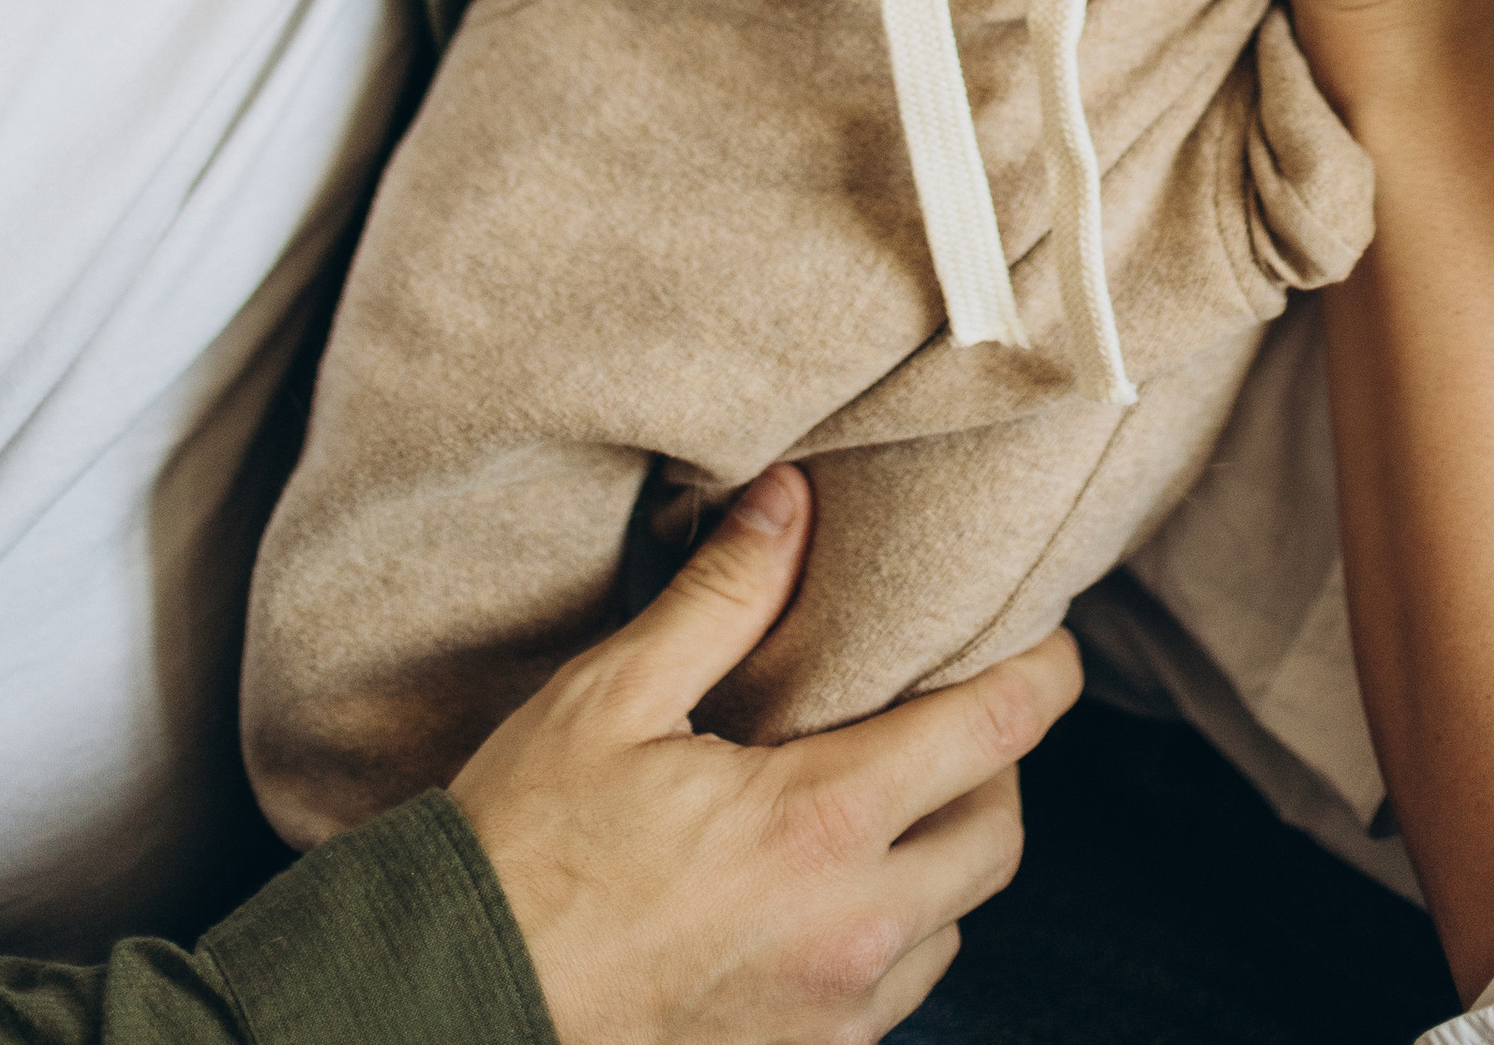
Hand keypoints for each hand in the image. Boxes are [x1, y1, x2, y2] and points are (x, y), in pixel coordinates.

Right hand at [451, 462, 1078, 1044]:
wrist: (444, 1006)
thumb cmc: (520, 851)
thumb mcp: (612, 699)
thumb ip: (724, 595)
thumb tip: (792, 500)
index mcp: (819, 828)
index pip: (992, 736)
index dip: (1040, 676)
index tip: (1049, 639)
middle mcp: (850, 934)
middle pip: (997, 836)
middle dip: (995, 764)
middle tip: (951, 707)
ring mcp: (828, 1019)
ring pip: (952, 925)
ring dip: (942, 855)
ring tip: (887, 794)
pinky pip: (892, 994)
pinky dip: (891, 931)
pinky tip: (830, 886)